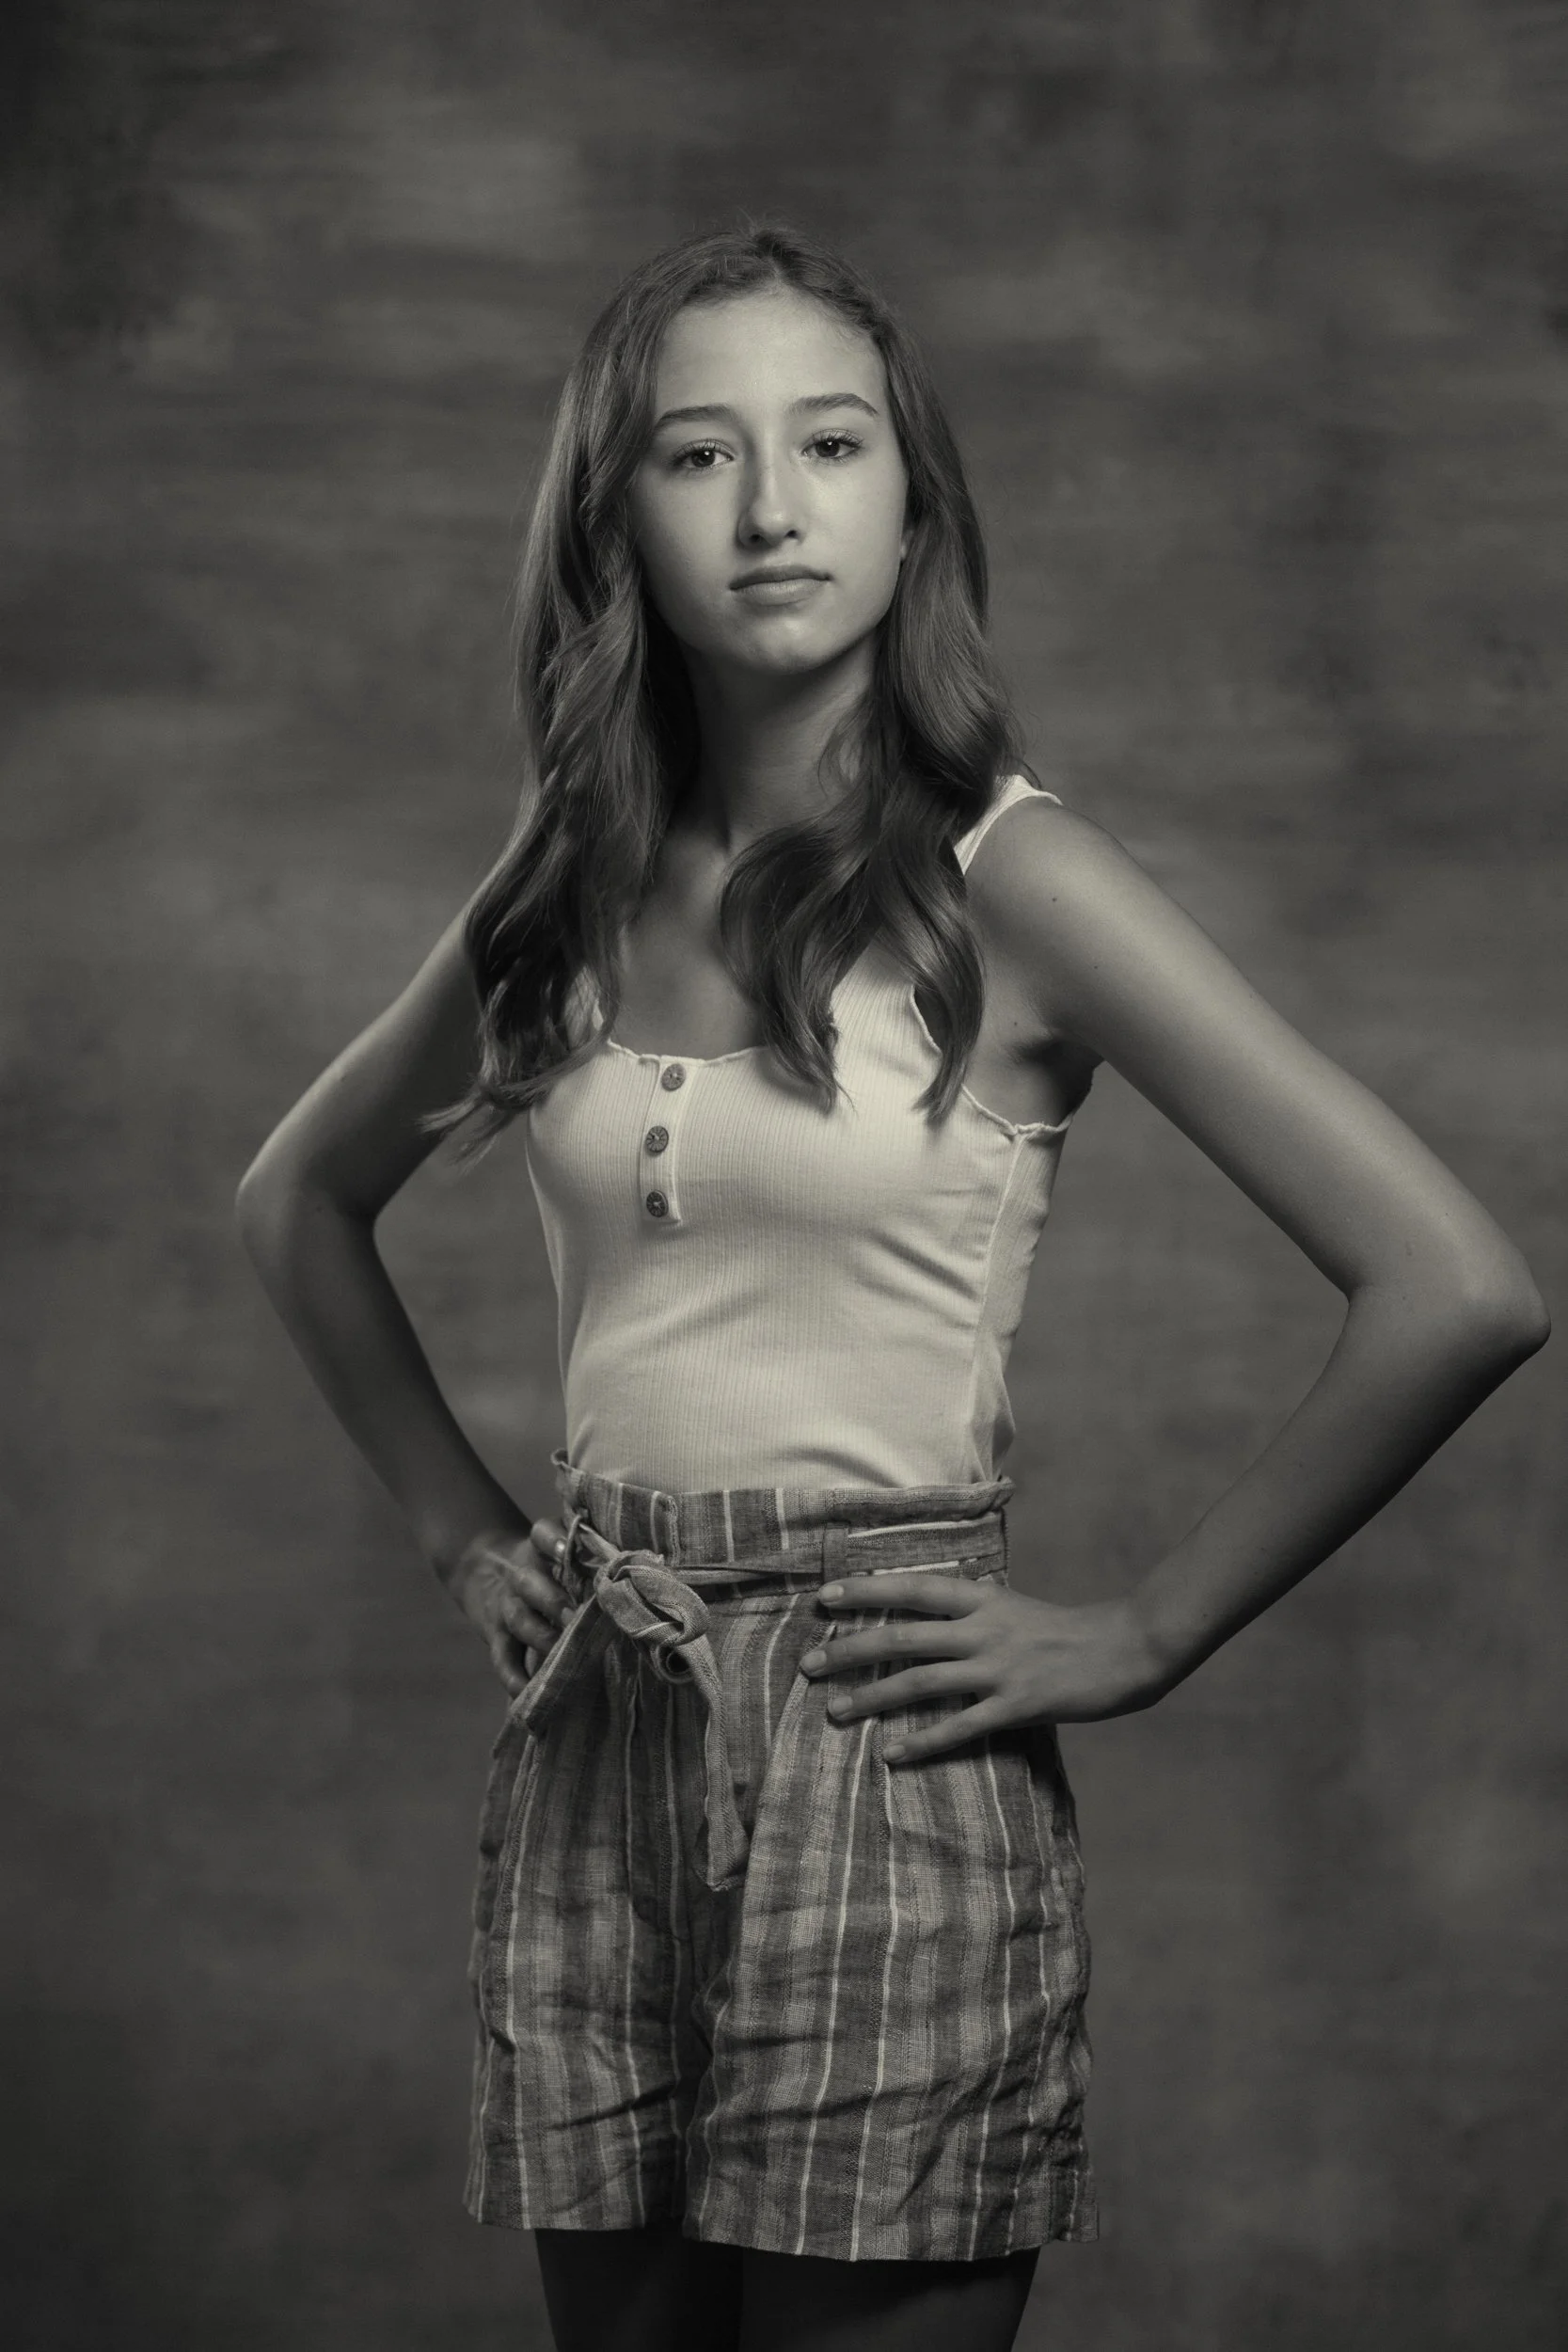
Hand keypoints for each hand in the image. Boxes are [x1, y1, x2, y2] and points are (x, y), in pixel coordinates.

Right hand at [444, 1519, 580, 1697]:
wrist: (481, 1571)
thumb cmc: (541, 1565)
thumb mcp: (550, 1549)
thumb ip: (585, 1557)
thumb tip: (636, 1566)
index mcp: (538, 1550)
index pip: (542, 1534)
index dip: (553, 1541)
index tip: (566, 1550)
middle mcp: (521, 1576)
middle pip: (530, 1583)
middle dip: (554, 1601)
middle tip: (577, 1617)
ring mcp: (507, 1608)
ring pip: (521, 1621)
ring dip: (542, 1637)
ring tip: (561, 1652)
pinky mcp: (496, 1637)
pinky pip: (503, 1658)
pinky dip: (513, 1677)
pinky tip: (527, 1690)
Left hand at [799, 1575, 1177, 1762]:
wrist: (1123, 1648)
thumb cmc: (1065, 1629)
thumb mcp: (1013, 1605)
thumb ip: (972, 1606)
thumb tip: (930, 1604)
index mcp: (982, 1599)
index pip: (912, 1589)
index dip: (866, 1591)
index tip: (824, 1598)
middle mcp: (982, 1630)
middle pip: (903, 1637)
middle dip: (851, 1650)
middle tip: (809, 1664)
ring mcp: (997, 1669)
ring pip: (920, 1682)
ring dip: (872, 1697)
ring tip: (834, 1711)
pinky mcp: (1015, 1706)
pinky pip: (958, 1726)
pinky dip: (921, 1741)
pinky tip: (891, 1753)